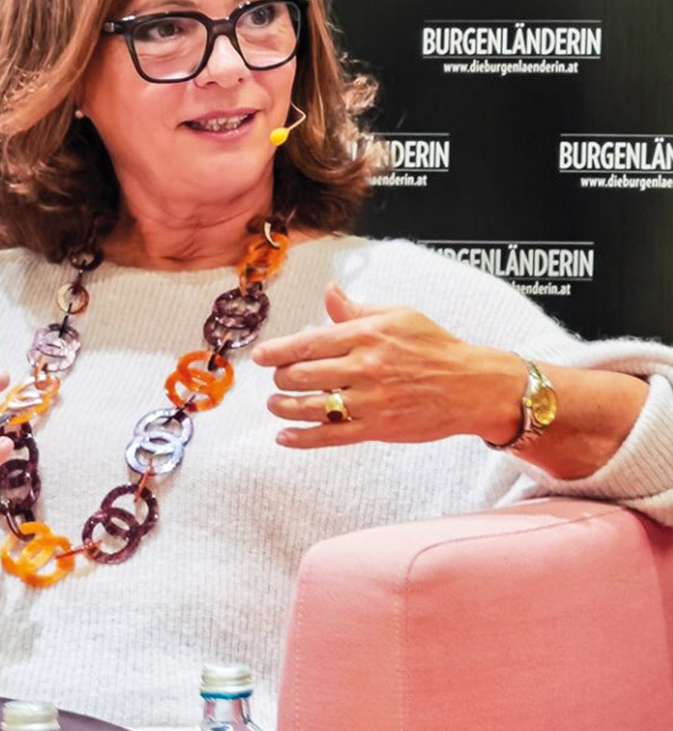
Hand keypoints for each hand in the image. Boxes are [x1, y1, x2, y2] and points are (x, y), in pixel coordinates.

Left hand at [251, 282, 523, 449]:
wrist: (471, 385)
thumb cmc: (433, 344)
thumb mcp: (397, 315)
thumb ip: (355, 309)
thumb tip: (328, 291)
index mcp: (366, 335)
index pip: (309, 343)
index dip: (277, 350)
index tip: (258, 356)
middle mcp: (364, 367)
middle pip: (303, 375)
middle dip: (281, 378)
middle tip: (276, 377)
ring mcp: (370, 400)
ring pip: (311, 407)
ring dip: (284, 407)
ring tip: (275, 404)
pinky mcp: (378, 428)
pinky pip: (331, 436)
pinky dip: (303, 439)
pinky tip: (283, 437)